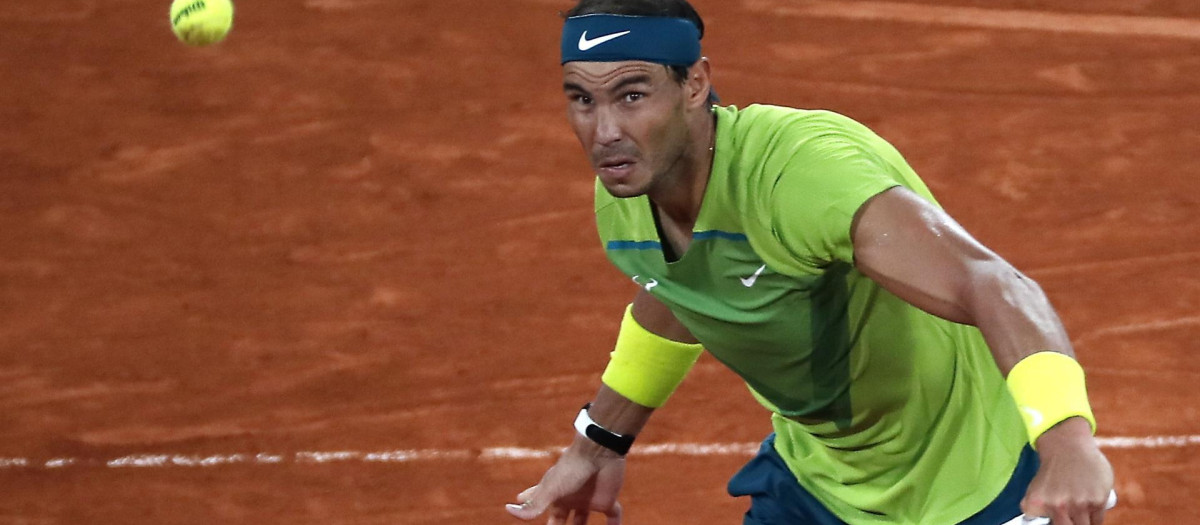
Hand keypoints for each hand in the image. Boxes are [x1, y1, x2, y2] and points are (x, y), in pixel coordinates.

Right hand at [505, 442, 625, 524]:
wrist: (599, 452)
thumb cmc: (572, 468)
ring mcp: (588, 498)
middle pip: (560, 517)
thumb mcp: (551, 488)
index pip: (536, 502)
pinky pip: (613, 515)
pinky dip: (614, 524)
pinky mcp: (607, 500)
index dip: (527, 506)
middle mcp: (569, 497)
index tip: (518, 500)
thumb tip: (508, 510)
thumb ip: (533, 504)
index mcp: (553, 493)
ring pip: (582, 519)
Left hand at [1021, 417, 1114, 524]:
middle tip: (1070, 518)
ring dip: (1082, 521)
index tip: (1058, 519)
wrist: (1067, 446)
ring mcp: (1079, 503)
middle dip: (1070, 523)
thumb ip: (1037, 509)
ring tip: (1079, 510)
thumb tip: (1037, 523)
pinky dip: (1094, 517)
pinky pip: (1098, 520)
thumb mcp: (1035, 490)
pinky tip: (1090, 508)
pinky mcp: (1098, 500)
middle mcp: (1057, 506)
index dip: (1053, 522)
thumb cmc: (1052, 471)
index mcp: (1037, 504)